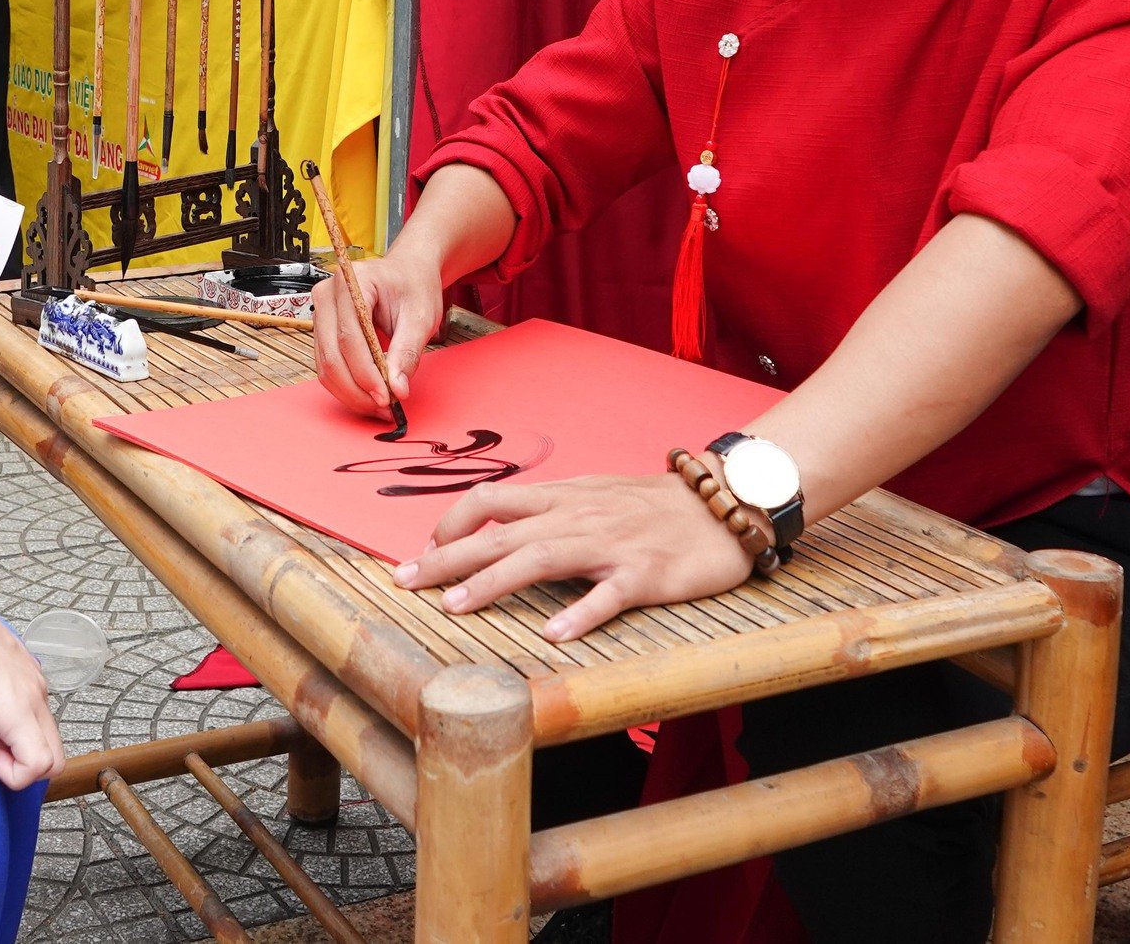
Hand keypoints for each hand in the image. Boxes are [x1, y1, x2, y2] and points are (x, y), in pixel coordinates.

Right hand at [0, 616, 63, 788]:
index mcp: (26, 679)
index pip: (41, 729)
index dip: (16, 748)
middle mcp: (36, 690)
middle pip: (54, 751)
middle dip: (20, 763)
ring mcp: (33, 701)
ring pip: (52, 762)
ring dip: (15, 765)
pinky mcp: (20, 713)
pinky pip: (36, 765)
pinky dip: (12, 772)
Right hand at [311, 251, 443, 417]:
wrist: (408, 272)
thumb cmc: (414, 286)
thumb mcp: (421, 316)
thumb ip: (407, 351)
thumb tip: (397, 388)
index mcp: (350, 282)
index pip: (349, 336)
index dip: (365, 372)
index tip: (386, 396)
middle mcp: (326, 296)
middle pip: (331, 354)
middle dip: (357, 389)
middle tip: (384, 408)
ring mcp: (320, 313)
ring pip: (325, 365)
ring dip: (350, 393)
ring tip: (379, 406)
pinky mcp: (323, 330)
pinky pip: (328, 365)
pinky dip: (347, 386)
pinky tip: (369, 395)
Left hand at [394, 473, 753, 641]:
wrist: (725, 504)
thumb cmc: (658, 506)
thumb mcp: (596, 494)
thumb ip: (551, 509)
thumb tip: (502, 526)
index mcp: (564, 496)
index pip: (491, 500)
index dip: (451, 525)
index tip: (423, 553)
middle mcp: (578, 516)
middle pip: (500, 534)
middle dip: (446, 558)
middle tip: (404, 583)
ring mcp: (611, 545)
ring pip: (541, 558)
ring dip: (493, 583)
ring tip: (455, 606)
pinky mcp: (647, 574)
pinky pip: (609, 594)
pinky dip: (580, 613)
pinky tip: (554, 635)